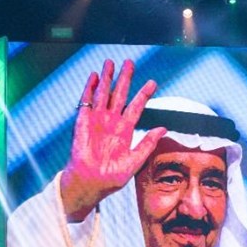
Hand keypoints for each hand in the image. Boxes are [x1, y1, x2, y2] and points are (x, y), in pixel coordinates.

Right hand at [59, 59, 166, 221]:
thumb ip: (147, 144)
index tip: (152, 82)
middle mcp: (111, 123)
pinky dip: (90, 88)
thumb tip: (163, 128)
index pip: (136, 108)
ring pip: (103, 94)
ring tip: (110, 62)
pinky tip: (94, 76)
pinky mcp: (83, 122)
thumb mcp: (134, 162)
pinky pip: (87, 102)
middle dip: (124, 79)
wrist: (90, 184)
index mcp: (124, 132)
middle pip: (119, 96)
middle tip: (130, 62)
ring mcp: (97, 121)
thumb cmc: (111, 178)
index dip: (144, 95)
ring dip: (107, 78)